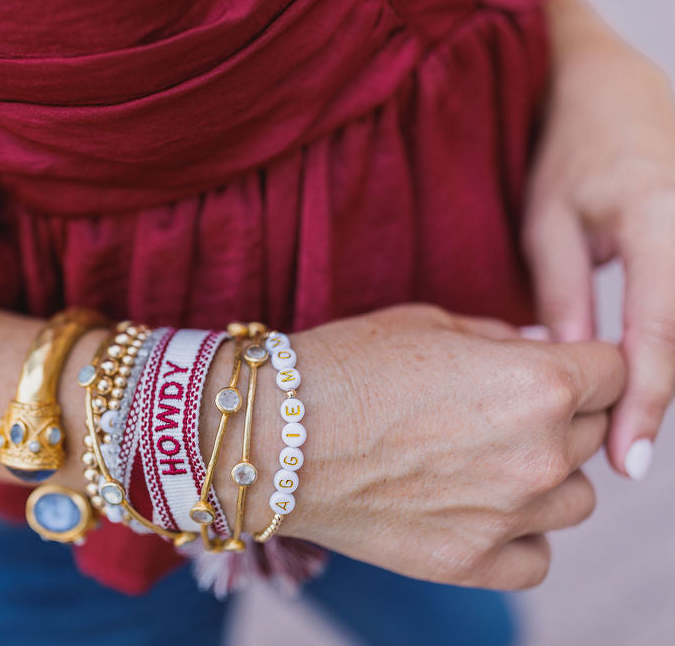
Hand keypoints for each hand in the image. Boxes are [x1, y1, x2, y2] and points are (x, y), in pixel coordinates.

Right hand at [276, 305, 623, 589]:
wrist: (270, 435)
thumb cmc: (345, 364)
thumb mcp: (430, 323)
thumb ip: (507, 339)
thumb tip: (551, 351)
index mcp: (539, 382)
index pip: (615, 371)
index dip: (584, 364)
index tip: (553, 367)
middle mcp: (540, 454)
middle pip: (595, 433)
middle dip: (559, 414)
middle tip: (493, 408)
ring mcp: (509, 515)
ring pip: (576, 498)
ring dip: (545, 476)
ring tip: (485, 459)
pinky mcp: (471, 562)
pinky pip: (538, 557)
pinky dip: (520, 535)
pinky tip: (481, 507)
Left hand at [522, 40, 674, 478]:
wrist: (614, 92)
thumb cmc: (568, 154)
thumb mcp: (547, 223)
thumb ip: (562, 296)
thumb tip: (571, 370)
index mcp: (659, 217)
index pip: (660, 330)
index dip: (646, 401)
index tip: (628, 461)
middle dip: (661, 398)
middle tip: (620, 452)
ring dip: (671, 374)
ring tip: (628, 422)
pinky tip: (649, 377)